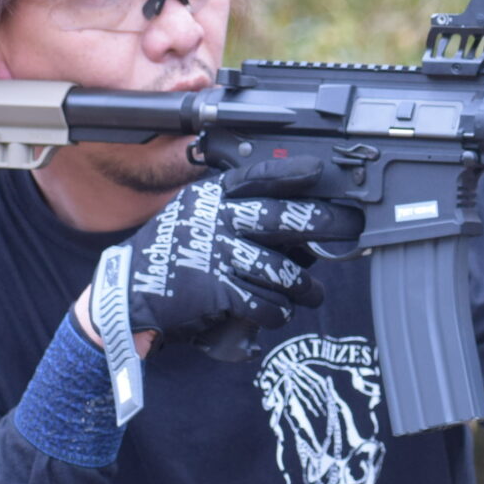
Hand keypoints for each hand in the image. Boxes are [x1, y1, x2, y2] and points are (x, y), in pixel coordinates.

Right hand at [84, 156, 362, 352]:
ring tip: (310, 294)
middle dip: (325, 221)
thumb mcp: (203, 216)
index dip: (293, 173)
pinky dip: (276, 311)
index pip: (260, 177)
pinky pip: (263, 302)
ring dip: (303, 287)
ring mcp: (218, 255)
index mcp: (217, 197)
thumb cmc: (179, 251)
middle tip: (350, 226)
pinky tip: (277, 312)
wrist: (132, 289)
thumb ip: (245, 215)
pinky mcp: (217, 290)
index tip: (321, 171)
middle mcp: (219, 220)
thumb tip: (303, 229)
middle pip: (283, 218)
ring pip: (281, 269)